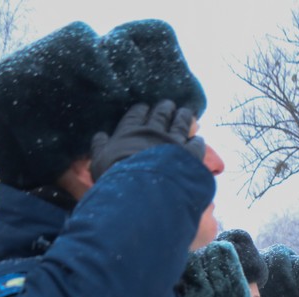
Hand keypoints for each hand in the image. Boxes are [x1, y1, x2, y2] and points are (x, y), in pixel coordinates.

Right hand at [89, 101, 206, 180]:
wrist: (141, 190)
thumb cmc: (115, 177)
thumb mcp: (99, 162)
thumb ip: (99, 147)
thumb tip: (100, 135)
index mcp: (130, 132)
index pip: (136, 116)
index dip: (140, 110)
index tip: (144, 107)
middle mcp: (153, 132)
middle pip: (160, 115)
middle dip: (164, 108)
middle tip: (168, 104)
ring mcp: (173, 142)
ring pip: (180, 125)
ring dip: (183, 117)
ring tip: (185, 113)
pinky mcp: (189, 155)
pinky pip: (195, 144)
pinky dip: (197, 141)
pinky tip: (199, 138)